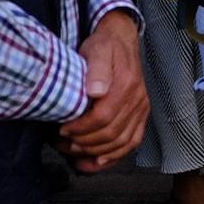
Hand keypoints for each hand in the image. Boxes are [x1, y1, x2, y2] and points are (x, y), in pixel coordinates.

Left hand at [57, 10, 147, 172]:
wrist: (122, 41)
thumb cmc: (105, 46)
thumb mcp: (96, 50)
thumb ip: (96, 69)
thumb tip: (95, 91)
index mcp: (126, 85)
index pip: (104, 117)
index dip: (81, 128)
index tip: (63, 129)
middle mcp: (138, 100)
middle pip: (112, 134)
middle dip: (84, 143)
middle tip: (64, 142)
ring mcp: (141, 109)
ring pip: (121, 143)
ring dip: (96, 153)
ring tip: (74, 152)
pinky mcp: (141, 116)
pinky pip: (132, 143)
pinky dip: (114, 157)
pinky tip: (97, 162)